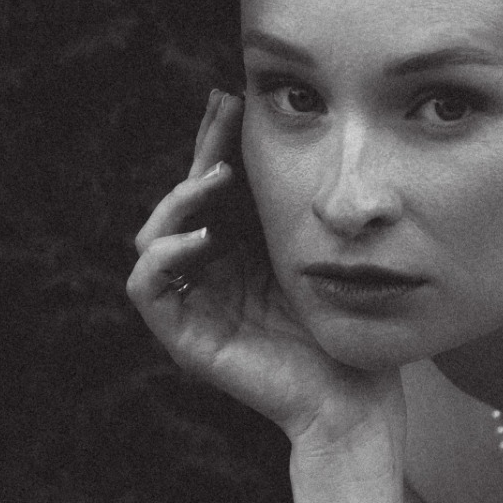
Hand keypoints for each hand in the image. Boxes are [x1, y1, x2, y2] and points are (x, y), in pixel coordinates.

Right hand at [127, 91, 404, 445]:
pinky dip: (164, 258)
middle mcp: (211, 274)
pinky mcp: (185, 338)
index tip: (236, 102)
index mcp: (242, 253)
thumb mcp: (322, 257)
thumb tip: (309, 138)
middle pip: (184, 203)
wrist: (355, 400)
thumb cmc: (348, 334)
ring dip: (179, 202)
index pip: (215, 189)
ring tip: (219, 181)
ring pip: (154, 237)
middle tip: (224, 116)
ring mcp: (195, 306)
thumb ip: (303, 211)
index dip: (218, 144)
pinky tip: (203, 239)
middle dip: (202, 156)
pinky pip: (147, 289)